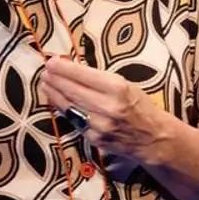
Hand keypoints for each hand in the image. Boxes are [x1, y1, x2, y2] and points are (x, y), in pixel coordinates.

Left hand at [37, 56, 170, 163]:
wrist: (154, 139)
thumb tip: (73, 70)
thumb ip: (101, 80)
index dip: (64, 68)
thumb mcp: (126, 85)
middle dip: (55, 79)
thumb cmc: (141, 107)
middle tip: (44, 71)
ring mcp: (99, 125)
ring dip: (54, 94)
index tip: (51, 61)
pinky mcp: (94, 139)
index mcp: (118, 89)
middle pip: (73, 91)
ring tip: (45, 84)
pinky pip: (74, 121)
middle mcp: (107, 107)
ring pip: (69, 107)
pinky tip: (57, 101)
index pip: (84, 75)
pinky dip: (64, 109)